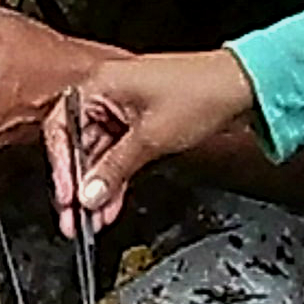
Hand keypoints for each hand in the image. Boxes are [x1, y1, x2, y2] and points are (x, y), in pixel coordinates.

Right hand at [48, 48, 263, 240]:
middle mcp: (107, 94)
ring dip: (98, 187)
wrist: (241, 87)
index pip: (62, 129)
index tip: (67, 196)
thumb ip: (114, 169)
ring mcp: (124, 109)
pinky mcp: (142, 122)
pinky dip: (116, 178)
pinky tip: (111, 203)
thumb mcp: (151, 139)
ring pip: (100, 155)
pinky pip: (119, 154)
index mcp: (100, 84)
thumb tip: (89, 194)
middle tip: (76, 219)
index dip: (61, 166)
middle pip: (79, 145)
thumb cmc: (202, 93)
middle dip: (80, 185)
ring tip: (94, 219)